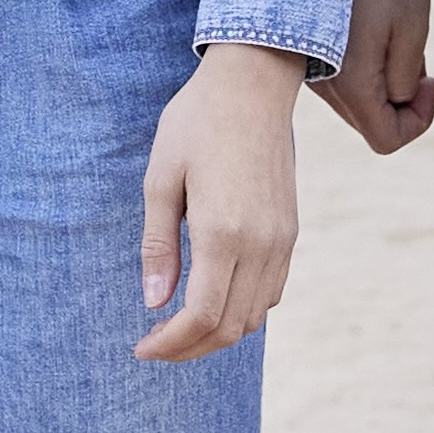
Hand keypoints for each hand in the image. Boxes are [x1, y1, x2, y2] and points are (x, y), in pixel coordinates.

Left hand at [129, 46, 306, 360]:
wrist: (252, 84)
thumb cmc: (196, 124)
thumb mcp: (160, 179)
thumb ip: (159, 246)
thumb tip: (154, 303)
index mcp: (223, 232)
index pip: (202, 316)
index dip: (171, 344)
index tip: (142, 348)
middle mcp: (260, 243)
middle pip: (230, 327)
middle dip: (190, 349)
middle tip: (155, 345)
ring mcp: (282, 239)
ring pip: (255, 316)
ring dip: (217, 333)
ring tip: (179, 327)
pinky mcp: (291, 231)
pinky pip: (272, 291)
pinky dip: (243, 310)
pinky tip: (213, 297)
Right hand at [311, 0, 433, 153]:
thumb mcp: (412, 24)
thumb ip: (406, 76)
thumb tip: (400, 100)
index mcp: (351, 84)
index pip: (387, 139)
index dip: (420, 119)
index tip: (432, 77)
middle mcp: (320, 83)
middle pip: (370, 121)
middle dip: (403, 97)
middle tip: (416, 50)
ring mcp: (307, 65)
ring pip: (355, 99)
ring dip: (384, 77)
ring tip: (394, 27)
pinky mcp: (304, 45)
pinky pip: (339, 74)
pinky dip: (365, 61)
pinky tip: (372, 19)